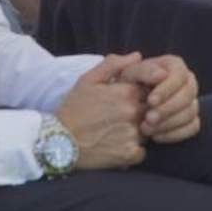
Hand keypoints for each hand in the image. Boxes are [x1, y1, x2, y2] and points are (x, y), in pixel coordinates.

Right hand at [55, 53, 145, 170]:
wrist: (59, 142)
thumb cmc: (74, 109)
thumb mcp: (88, 80)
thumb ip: (113, 64)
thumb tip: (138, 56)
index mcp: (125, 92)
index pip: (150, 88)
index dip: (141, 93)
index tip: (128, 99)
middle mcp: (132, 112)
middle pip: (152, 110)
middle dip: (142, 112)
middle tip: (120, 118)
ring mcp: (132, 134)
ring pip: (148, 131)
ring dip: (139, 131)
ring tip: (117, 132)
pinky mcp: (129, 154)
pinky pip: (142, 151)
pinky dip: (134, 150)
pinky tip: (117, 146)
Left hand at [118, 55, 200, 144]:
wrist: (126, 107)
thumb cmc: (125, 87)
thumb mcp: (127, 75)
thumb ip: (143, 70)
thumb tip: (161, 74)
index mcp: (174, 65)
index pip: (179, 74)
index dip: (167, 89)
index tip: (150, 101)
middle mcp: (187, 81)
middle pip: (188, 94)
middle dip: (168, 108)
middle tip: (149, 119)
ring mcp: (192, 101)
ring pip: (191, 111)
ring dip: (169, 122)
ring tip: (147, 129)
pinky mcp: (192, 119)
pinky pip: (193, 127)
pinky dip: (175, 133)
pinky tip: (156, 136)